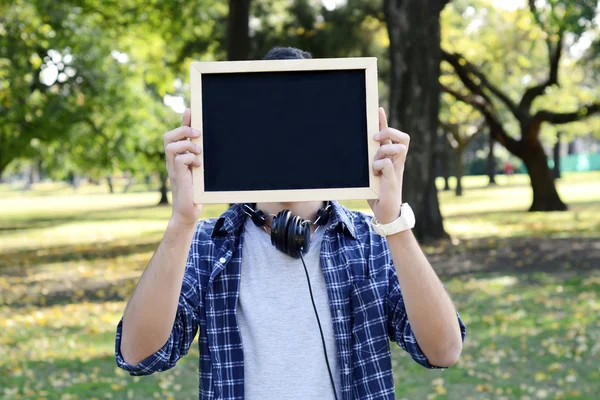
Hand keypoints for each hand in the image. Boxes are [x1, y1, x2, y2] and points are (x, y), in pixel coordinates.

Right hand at [164, 108, 203, 227]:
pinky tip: (198, 166)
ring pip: (171, 145)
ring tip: (199, 152)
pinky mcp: (177, 176)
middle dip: (183, 129)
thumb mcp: (199, 172)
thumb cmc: (195, 193)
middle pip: (168, 136)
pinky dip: (190, 159)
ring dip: (187, 145)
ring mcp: (173, 168)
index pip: (176, 134)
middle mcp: (172, 161)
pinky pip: (179, 159)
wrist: (188, 212)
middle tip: (198, 133)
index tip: (191, 110)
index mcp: (177, 158)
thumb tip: (207, 146)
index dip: (183, 121)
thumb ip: (199, 159)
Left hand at [368, 107, 409, 223]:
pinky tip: (373, 173)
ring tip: (374, 162)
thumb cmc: (377, 193)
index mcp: (391, 158)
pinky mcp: (393, 179)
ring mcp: (396, 170)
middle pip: (402, 137)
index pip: (391, 135)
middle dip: (389, 132)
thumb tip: (355, 149)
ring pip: (398, 148)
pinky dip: (379, 165)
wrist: (385, 213)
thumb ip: (368, 162)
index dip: (384, 121)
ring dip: (384, 150)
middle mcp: (396, 162)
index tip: (377, 109)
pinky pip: (387, 164)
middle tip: (374, 138)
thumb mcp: (370, 174)